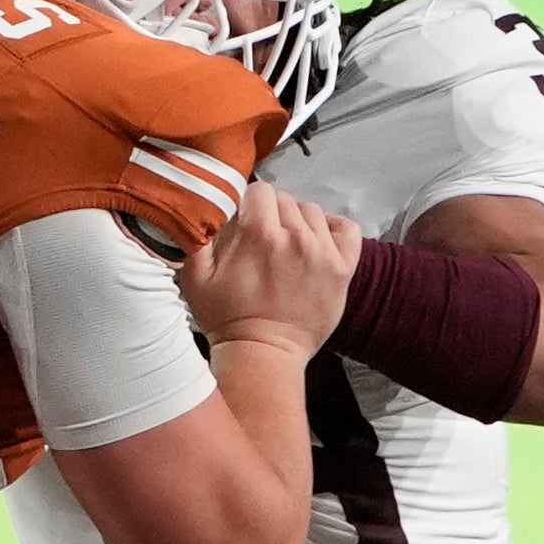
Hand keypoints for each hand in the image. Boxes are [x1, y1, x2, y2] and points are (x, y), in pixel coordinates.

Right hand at [177, 186, 356, 360]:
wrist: (264, 353)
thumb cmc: (226, 317)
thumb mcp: (195, 276)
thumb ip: (197, 235)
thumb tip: (207, 204)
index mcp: (258, 234)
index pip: (259, 190)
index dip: (249, 203)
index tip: (245, 221)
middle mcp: (295, 237)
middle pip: (286, 200)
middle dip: (272, 214)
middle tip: (263, 240)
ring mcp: (323, 252)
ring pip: (313, 212)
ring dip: (299, 222)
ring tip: (288, 244)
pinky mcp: (343, 268)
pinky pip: (348, 229)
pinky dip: (335, 229)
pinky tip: (319, 241)